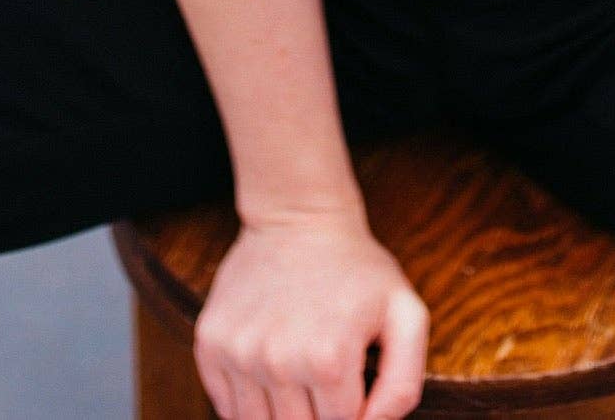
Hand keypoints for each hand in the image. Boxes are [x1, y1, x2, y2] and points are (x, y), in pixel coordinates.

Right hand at [194, 211, 429, 419]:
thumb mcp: (405, 313)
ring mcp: (238, 354)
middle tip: (324, 376)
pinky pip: (226, 408)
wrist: (298, 215)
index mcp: (328, 360)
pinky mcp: (210, 345)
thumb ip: (403, 384)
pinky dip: (247, 402)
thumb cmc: (355, 268)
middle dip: (316, 414)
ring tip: (296, 374)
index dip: (351, 411)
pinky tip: (268, 369)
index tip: (352, 381)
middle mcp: (277, 361)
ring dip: (281, 412)